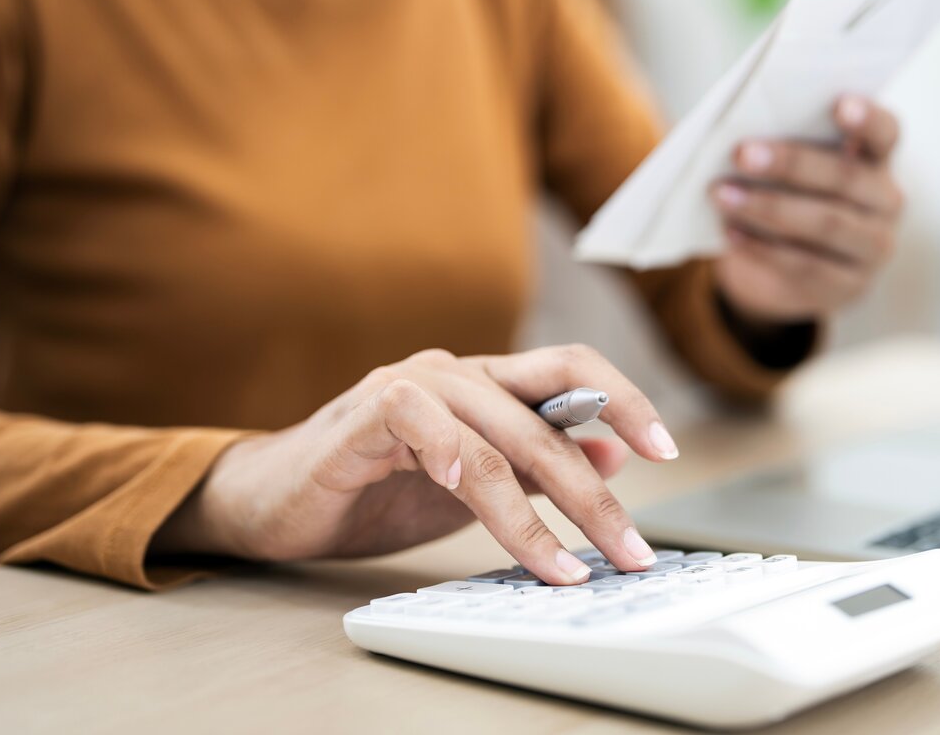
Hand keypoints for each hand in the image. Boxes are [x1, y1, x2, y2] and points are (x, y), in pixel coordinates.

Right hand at [154, 346, 677, 583]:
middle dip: (595, 493)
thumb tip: (613, 454)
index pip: (573, 371)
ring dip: (536, 512)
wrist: (274, 503)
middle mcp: (458, 373)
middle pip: (548, 419)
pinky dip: (447, 453)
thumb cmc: (375, 491)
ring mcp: (410, 386)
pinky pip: (417, 418)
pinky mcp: (364, 412)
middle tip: (629, 547)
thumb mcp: (473, 484)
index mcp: (490, 384)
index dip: (624, 402)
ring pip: (494, 438)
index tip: (665, 451)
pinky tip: (458, 490)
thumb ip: (535, 465)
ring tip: (564, 566)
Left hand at [710, 95, 903, 322]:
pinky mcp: (849, 285)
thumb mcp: (796, 168)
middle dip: (792, 164)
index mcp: (877, 158)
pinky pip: (805, 264)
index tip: (839, 104)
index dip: (867, 118)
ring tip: (723, 195)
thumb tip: (742, 140)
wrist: (797, 266)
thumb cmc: (792, 195)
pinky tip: (730, 232)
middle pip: (847, 178)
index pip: (885, 131)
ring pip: (826, 224)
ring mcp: (873, 246)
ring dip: (769, 209)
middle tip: (741, 153)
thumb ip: (786, 145)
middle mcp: (886, 201)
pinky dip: (763, 247)